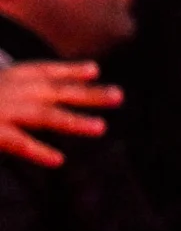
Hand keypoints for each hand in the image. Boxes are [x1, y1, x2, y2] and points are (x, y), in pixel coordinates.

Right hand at [0, 60, 116, 166]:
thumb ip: (6, 90)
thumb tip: (36, 95)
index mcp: (4, 78)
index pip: (40, 72)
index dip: (68, 71)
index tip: (95, 70)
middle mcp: (5, 89)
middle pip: (52, 91)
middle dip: (87, 93)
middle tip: (119, 96)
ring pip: (43, 115)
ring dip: (74, 121)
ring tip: (101, 127)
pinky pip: (18, 143)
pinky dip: (38, 151)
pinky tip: (58, 160)